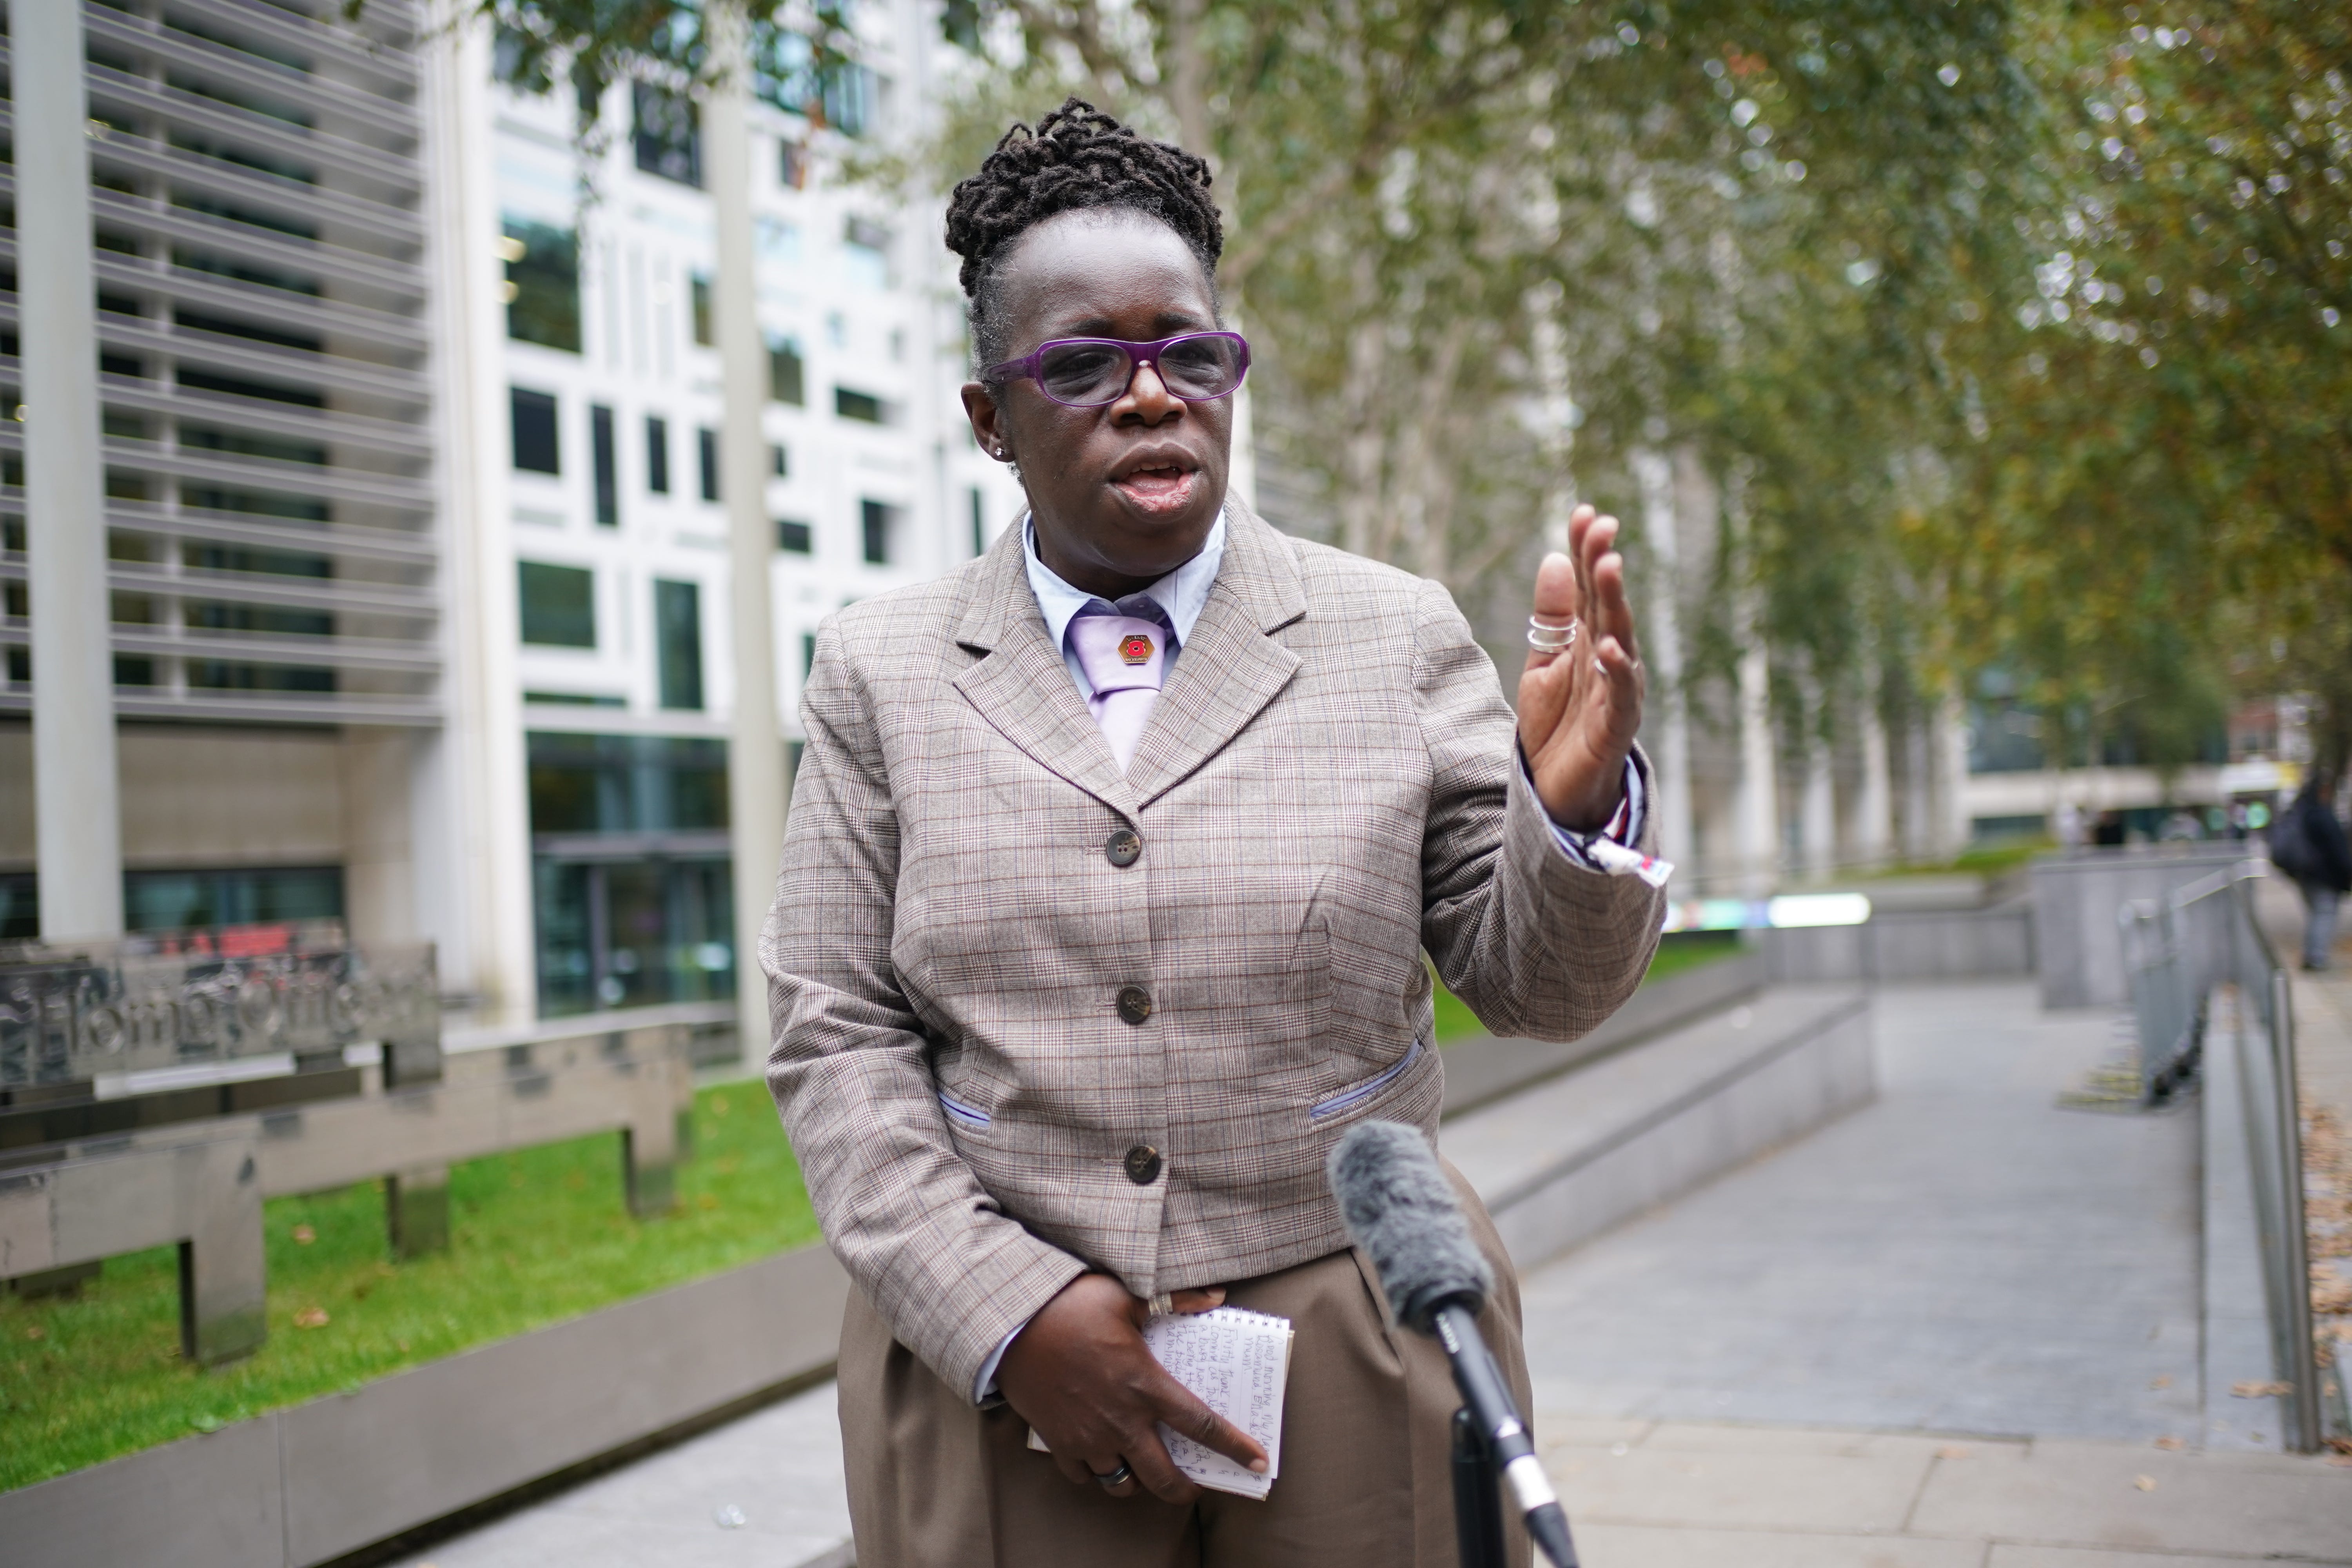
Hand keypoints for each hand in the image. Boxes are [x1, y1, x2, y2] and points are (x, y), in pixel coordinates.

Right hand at [995, 1273, 1267, 1501]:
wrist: (1011, 1323)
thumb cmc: (1071, 1305)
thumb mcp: (1125, 1296)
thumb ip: (1174, 1301)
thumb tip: (1215, 1296)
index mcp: (1146, 1386)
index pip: (1203, 1426)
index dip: (1235, 1447)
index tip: (1258, 1463)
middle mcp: (1122, 1421)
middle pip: (1164, 1477)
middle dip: (1184, 1490)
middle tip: (1193, 1486)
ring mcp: (1089, 1437)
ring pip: (1122, 1484)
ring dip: (1137, 1482)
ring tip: (1143, 1470)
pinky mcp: (1059, 1442)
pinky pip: (1083, 1475)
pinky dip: (1095, 1473)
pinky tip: (1099, 1458)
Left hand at [1519, 505, 1644, 830]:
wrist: (1557, 791)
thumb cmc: (1556, 726)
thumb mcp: (1542, 664)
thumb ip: (1550, 617)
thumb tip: (1553, 559)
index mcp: (1588, 640)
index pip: (1586, 587)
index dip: (1585, 550)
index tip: (1582, 511)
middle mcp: (1609, 658)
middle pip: (1606, 603)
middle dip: (1602, 563)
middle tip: (1602, 524)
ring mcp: (1617, 689)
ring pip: (1620, 638)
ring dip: (1614, 602)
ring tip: (1608, 565)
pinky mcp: (1617, 724)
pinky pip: (1621, 692)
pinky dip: (1618, 669)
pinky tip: (1611, 647)